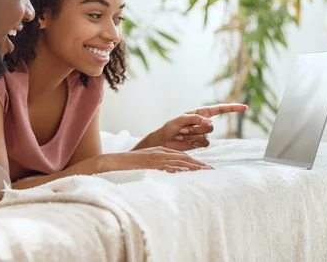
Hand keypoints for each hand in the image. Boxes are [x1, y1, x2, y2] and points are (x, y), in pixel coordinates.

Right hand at [98, 147, 213, 172]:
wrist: (114, 161)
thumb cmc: (130, 165)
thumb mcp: (147, 163)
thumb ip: (160, 166)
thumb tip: (173, 173)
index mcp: (161, 152)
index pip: (182, 157)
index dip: (196, 163)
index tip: (207, 168)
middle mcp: (160, 153)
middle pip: (184, 158)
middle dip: (199, 164)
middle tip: (212, 170)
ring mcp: (155, 158)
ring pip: (177, 161)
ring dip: (192, 166)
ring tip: (205, 171)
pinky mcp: (149, 164)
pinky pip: (164, 166)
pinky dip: (175, 168)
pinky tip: (184, 171)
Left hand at [141, 103, 247, 150]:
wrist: (164, 141)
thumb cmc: (170, 127)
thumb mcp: (180, 119)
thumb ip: (196, 119)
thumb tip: (210, 122)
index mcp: (201, 113)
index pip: (220, 109)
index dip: (232, 108)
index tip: (244, 107)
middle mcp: (204, 122)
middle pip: (211, 126)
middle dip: (195, 128)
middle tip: (182, 128)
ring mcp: (203, 134)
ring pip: (207, 135)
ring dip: (192, 135)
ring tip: (181, 134)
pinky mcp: (201, 143)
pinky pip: (204, 143)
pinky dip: (193, 142)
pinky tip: (184, 140)